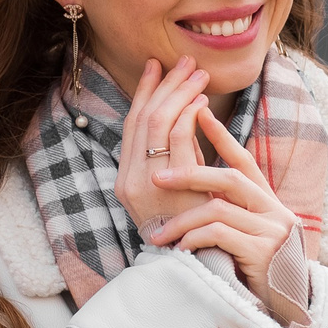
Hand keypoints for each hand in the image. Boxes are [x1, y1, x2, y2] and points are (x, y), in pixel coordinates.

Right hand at [114, 57, 212, 234]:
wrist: (193, 265)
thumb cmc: (192, 227)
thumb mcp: (178, 187)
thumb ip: (178, 156)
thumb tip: (188, 116)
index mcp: (126, 178)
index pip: (132, 124)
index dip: (144, 92)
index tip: (156, 67)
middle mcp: (128, 178)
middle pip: (143, 117)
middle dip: (165, 85)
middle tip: (184, 63)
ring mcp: (144, 181)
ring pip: (157, 122)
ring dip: (179, 94)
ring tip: (198, 75)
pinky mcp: (166, 185)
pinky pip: (175, 139)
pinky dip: (188, 115)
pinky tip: (201, 103)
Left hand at [145, 109, 299, 306]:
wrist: (287, 306)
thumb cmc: (258, 268)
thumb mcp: (244, 232)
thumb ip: (226, 207)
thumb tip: (191, 182)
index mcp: (266, 200)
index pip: (242, 159)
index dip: (220, 135)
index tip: (197, 111)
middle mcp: (273, 209)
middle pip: (229, 178)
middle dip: (190, 174)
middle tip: (157, 179)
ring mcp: (272, 230)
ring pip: (219, 209)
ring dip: (183, 221)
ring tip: (159, 235)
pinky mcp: (264, 253)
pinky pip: (221, 236)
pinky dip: (195, 239)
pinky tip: (181, 249)